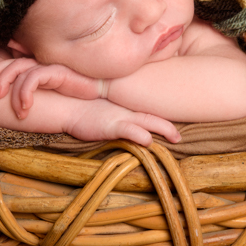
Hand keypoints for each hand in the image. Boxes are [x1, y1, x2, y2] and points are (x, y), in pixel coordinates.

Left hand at [0, 59, 103, 118]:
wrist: (106, 89)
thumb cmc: (83, 92)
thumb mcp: (58, 91)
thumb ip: (42, 89)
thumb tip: (25, 97)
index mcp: (43, 66)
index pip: (17, 61)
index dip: (2, 65)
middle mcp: (44, 63)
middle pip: (15, 63)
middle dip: (1, 76)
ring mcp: (50, 66)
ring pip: (21, 71)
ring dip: (13, 91)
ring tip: (16, 111)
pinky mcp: (56, 72)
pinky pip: (33, 79)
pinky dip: (25, 92)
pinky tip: (25, 107)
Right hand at [65, 101, 181, 146]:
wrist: (66, 104)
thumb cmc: (83, 108)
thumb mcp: (105, 110)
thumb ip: (116, 116)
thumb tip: (127, 124)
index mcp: (126, 107)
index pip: (149, 111)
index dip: (164, 116)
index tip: (176, 126)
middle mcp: (126, 110)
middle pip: (153, 117)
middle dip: (169, 126)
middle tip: (180, 136)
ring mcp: (120, 117)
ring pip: (147, 122)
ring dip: (163, 129)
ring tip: (175, 137)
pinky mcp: (110, 125)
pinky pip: (129, 130)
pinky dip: (140, 135)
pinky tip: (148, 140)